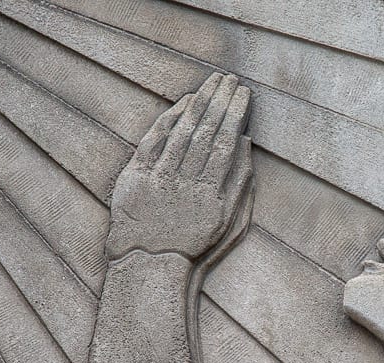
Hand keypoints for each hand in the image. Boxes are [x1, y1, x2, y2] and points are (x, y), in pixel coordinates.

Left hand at [106, 73, 252, 259]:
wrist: (151, 262)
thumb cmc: (194, 244)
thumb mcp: (227, 223)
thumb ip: (239, 185)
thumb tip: (246, 146)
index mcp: (210, 192)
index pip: (226, 142)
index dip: (235, 115)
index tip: (244, 93)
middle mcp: (185, 182)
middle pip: (206, 132)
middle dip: (220, 102)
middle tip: (231, 79)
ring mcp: (160, 178)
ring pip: (183, 132)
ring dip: (199, 103)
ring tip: (212, 82)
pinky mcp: (137, 176)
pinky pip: (155, 140)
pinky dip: (170, 120)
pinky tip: (184, 103)